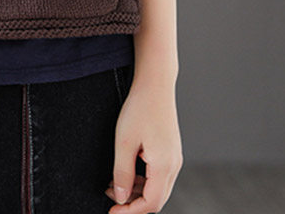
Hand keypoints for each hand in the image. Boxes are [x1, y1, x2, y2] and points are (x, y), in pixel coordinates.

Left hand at [104, 76, 182, 213]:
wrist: (155, 84)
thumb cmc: (140, 108)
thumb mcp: (124, 142)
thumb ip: (122, 173)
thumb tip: (120, 198)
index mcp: (164, 166)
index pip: (150, 204)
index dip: (130, 212)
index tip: (112, 213)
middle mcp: (174, 165)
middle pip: (156, 200)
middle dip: (133, 204)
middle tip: (110, 200)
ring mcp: (174, 158)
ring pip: (157, 189)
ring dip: (136, 192)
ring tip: (113, 185)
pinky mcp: (170, 151)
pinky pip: (158, 176)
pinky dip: (143, 181)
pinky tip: (126, 172)